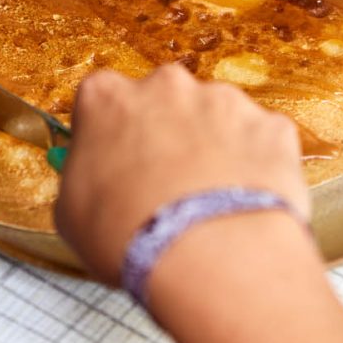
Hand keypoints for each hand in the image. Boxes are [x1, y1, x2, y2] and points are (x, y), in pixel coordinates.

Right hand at [53, 64, 309, 284]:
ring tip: (209, 207)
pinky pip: (261, 143)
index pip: (102, 101)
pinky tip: (244, 207)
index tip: (115, 165)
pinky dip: (256, 169)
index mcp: (106, 98)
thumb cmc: (129, 238)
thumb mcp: (72, 215)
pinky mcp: (271, 125)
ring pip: (216, 121)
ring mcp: (225, 101)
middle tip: (166, 188)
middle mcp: (166, 84)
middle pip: (164, 103)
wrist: (207, 257)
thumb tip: (91, 181)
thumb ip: (81, 180)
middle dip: (166, 136)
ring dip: (213, 151)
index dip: (110, 136)